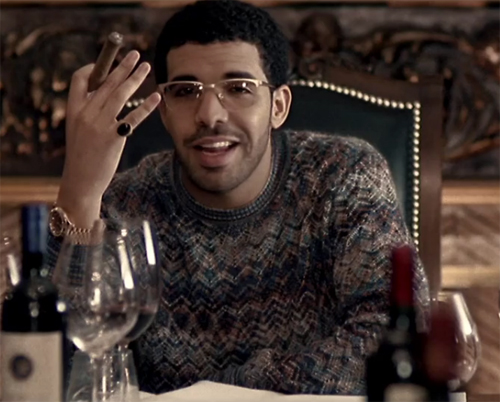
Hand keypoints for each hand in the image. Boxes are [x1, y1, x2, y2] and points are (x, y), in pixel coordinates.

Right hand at [58, 51, 160, 224]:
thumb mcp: (79, 131)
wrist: (81, 181)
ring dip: (135, 78)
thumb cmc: (83, 157)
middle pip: (106, 83)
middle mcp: (85, 114)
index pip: (80, 80)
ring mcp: (100, 125)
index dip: (94, 69)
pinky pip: (133, 117)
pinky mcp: (114, 138)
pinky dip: (146, 105)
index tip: (107, 64)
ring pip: (120, 95)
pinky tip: (156, 96)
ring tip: (146, 67)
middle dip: (122, 66)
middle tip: (136, 54)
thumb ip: (89, 113)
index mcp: (73, 111)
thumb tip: (108, 97)